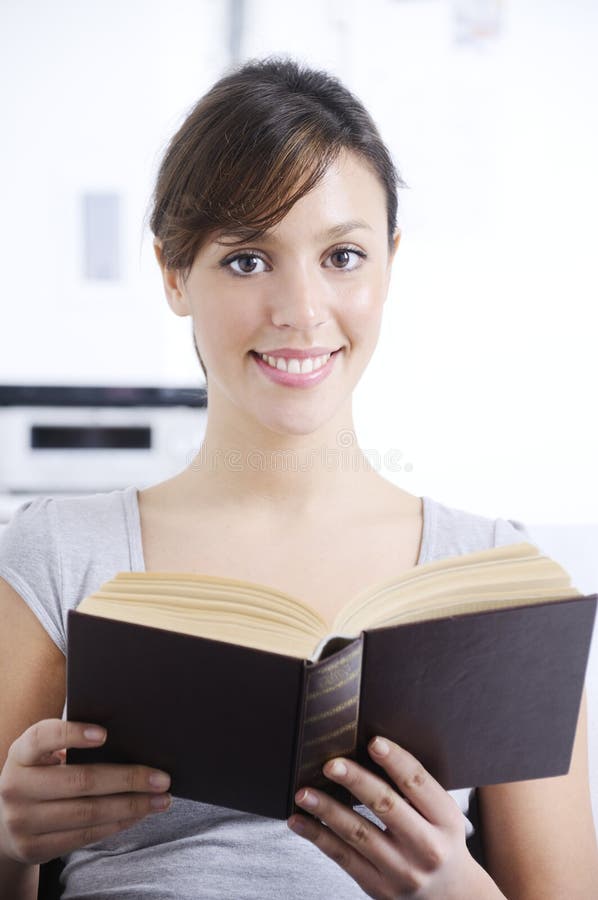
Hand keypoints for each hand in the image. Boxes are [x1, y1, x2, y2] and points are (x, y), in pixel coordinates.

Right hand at [0, 719, 172, 863]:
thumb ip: (71, 744)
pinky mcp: (33, 848)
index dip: (73, 734)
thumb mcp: (43, 756)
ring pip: (88, 812)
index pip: (44, 737)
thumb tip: (130, 738)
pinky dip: (117, 824)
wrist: (4, 822)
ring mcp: (22, 820)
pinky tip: (138, 815)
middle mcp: (16, 786)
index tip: (105, 734)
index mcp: (21, 753)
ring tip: (160, 799)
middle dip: (128, 778)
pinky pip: (84, 836)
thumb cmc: (40, 775)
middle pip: (80, 780)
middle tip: (162, 777)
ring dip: (131, 806)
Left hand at [287, 736, 500, 899]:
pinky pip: (342, 857)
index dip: (395, 760)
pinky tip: (299, 820)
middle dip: (356, 782)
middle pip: (386, 806)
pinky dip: (317, 836)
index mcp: (445, 819)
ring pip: (358, 833)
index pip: (418, 783)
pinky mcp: (378, 886)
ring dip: (327, 809)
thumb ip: (415, 787)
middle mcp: (426, 846)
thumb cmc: (440, 839)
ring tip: (304, 792)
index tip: (373, 742)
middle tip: (331, 764)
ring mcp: (401, 870)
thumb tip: (370, 747)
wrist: (450, 894)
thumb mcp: (442, 813)